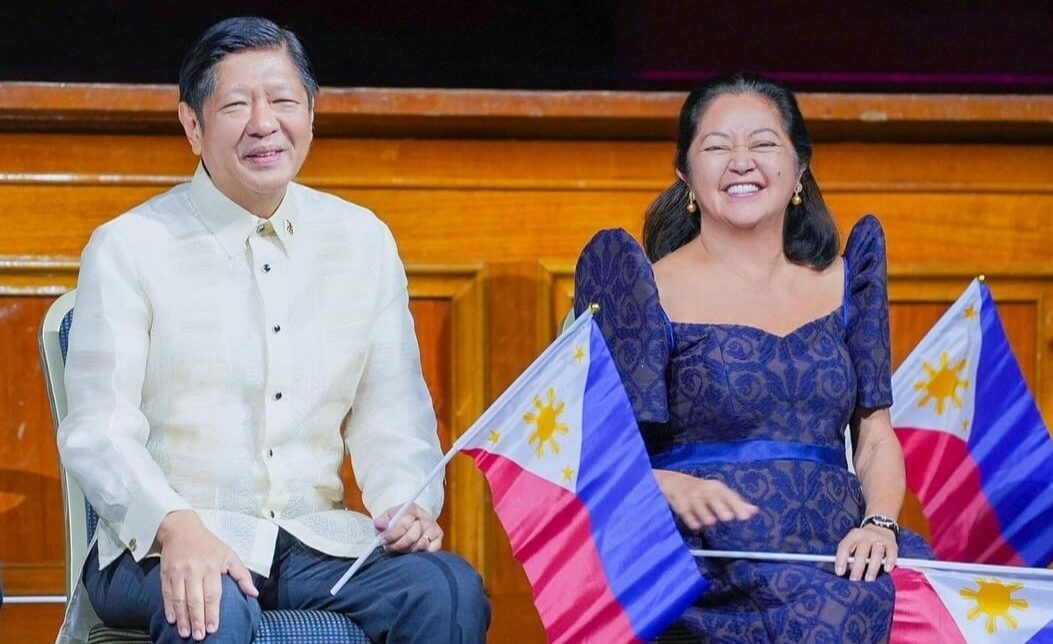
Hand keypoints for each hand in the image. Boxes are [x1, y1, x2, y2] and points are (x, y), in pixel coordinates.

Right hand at [155, 510, 257, 639]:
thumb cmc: (209, 544)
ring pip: (179, 599)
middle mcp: (194, 569)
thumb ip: (242, 575)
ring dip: (182, 618)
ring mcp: (178, 571)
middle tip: (199, 636)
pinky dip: (168, 607)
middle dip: (197, 620)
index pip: (212, 594)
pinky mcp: (166, 572)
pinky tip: (172, 619)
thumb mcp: (229, 554)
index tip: (214, 628)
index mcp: (212, 566)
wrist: (181, 528)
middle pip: (195, 599)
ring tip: (185, 632)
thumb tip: (254, 593)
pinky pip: (166, 593)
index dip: (212, 612)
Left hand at [374, 503, 442, 553]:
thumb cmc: (396, 523)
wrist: (409, 525)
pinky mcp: (438, 541)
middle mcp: (426, 518)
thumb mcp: (387, 519)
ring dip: (405, 550)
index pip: (404, 523)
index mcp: (413, 509)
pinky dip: (417, 554)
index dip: (392, 534)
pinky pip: (428, 552)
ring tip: (398, 547)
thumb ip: (381, 522)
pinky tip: (410, 550)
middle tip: (388, 547)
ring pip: (419, 545)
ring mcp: (434, 529)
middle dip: (397, 544)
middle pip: (412, 536)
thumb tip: (380, 524)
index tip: (382, 541)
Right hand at [654, 469, 757, 530]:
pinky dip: (688, 517)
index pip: (728, 495)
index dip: (736, 505)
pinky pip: (683, 508)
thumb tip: (754, 511)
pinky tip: (695, 526)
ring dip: (704, 512)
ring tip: (710, 522)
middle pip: (712, 497)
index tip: (746, 517)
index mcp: (716, 488)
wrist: (672, 481)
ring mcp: (690, 494)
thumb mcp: (718, 493)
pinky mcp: (677, 500)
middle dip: (720, 507)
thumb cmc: (701, 491)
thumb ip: (735, 503)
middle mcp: (704, 489)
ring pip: (697, 503)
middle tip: (728, 518)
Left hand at [835, 524, 897, 580]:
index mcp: (853, 535)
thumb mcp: (854, 544)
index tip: (839, 573)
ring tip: (868, 580)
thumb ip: (850, 555)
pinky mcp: (891, 543)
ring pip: (876, 553)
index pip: (845, 547)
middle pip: (861, 552)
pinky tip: (887, 569)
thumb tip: (846, 571)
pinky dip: (889, 561)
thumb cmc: (863, 542)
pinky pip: (891, 553)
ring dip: (872, 568)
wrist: (881, 528)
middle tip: (854, 580)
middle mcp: (866, 535)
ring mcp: (879, 539)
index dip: (841, 560)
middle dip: (857, 568)